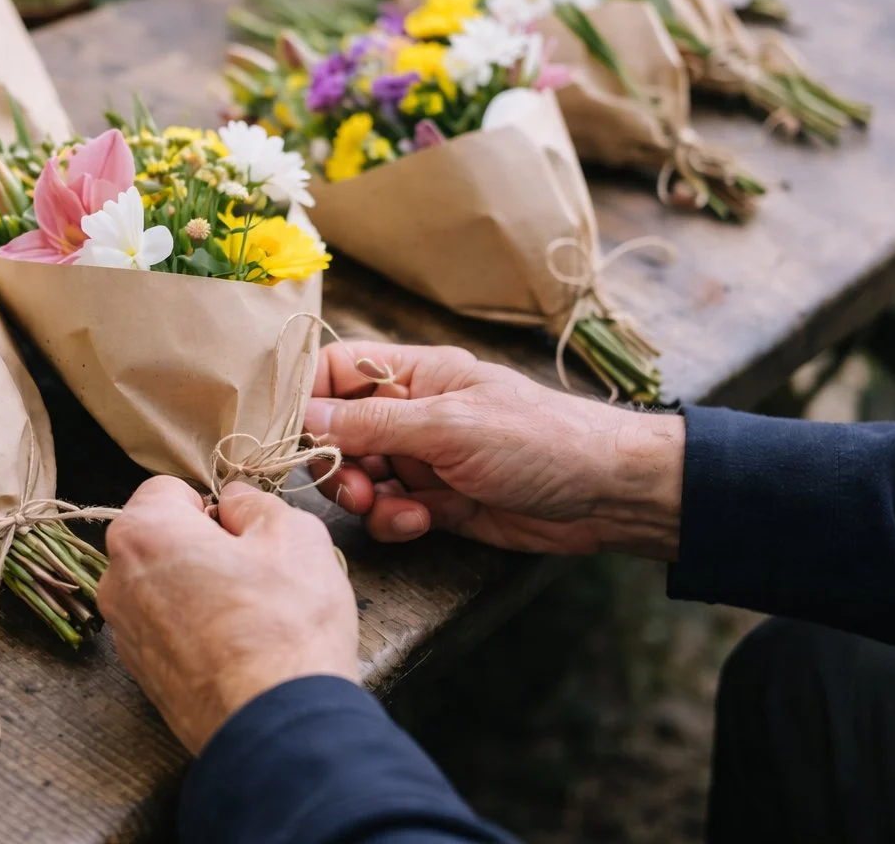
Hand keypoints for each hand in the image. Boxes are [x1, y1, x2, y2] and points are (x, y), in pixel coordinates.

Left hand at [98, 477, 357, 753]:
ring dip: (200, 588)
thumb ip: (257, 504)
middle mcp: (118, 581)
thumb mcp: (294, 536)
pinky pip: (168, 630)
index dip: (215, 505)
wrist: (277, 726)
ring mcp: (125, 633)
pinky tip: (239, 647)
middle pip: (162, 539)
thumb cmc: (284, 625)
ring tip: (252, 614)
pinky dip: (197, 630)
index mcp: (143, 533)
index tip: (246, 533)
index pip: (169, 490)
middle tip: (255, 572)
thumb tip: (237, 502)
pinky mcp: (142, 675)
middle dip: (203, 546)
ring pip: (165, 586)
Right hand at [305, 343, 683, 558]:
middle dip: (335, 462)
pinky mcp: (437, 501)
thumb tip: (303, 418)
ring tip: (396, 509)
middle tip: (352, 486)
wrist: (606, 495)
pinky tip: (421, 524)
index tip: (288, 433)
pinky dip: (395, 521)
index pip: (335, 370)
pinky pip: (391, 511)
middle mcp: (411, 412)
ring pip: (360, 477)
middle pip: (337, 431)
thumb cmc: (539, 439)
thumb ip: (372, 425)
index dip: (305, 397)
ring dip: (366, 498)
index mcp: (414, 374)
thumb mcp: (448, 426)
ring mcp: (423, 458)